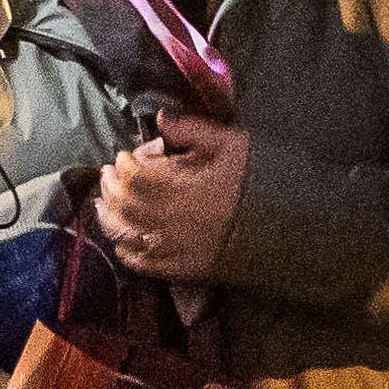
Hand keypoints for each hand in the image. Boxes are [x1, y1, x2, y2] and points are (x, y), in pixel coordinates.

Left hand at [94, 108, 246, 282]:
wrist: (287, 232)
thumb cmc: (259, 184)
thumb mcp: (233, 145)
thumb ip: (193, 130)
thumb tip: (161, 118)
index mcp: (183, 190)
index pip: (136, 178)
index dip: (123, 166)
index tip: (121, 156)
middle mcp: (172, 222)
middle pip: (126, 205)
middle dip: (111, 188)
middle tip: (106, 175)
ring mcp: (175, 250)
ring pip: (127, 235)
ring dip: (109, 219)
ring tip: (101, 205)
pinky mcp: (183, 270)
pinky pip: (143, 264)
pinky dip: (126, 251)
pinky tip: (122, 241)